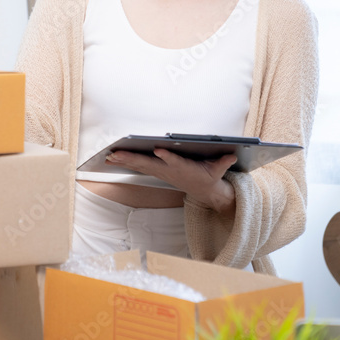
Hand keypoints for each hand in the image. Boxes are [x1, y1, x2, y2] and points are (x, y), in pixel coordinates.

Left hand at [105, 149, 236, 213]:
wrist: (204, 191)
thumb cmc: (209, 176)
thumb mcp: (218, 170)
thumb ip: (223, 162)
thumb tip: (231, 155)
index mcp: (183, 167)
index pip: (174, 161)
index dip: (167, 156)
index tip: (159, 149)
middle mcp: (168, 170)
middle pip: (148, 163)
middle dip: (132, 158)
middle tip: (116, 153)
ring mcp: (161, 171)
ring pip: (140, 164)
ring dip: (124, 160)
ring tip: (108, 155)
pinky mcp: (157, 171)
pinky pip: (139, 166)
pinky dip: (125, 161)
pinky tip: (112, 158)